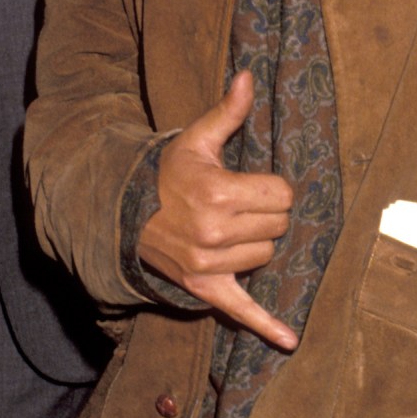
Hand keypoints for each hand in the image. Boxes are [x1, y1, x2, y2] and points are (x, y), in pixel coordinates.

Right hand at [138, 71, 298, 350]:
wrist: (127, 213)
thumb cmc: (168, 174)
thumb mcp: (197, 140)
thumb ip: (228, 112)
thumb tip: (249, 75)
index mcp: (218, 193)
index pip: (282, 196)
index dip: (272, 189)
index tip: (252, 185)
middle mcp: (215, 231)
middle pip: (278, 226)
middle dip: (265, 215)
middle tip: (239, 206)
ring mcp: (210, 264)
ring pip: (266, 256)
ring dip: (255, 244)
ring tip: (229, 230)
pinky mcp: (206, 289)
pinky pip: (242, 311)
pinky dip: (266, 327)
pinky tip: (289, 342)